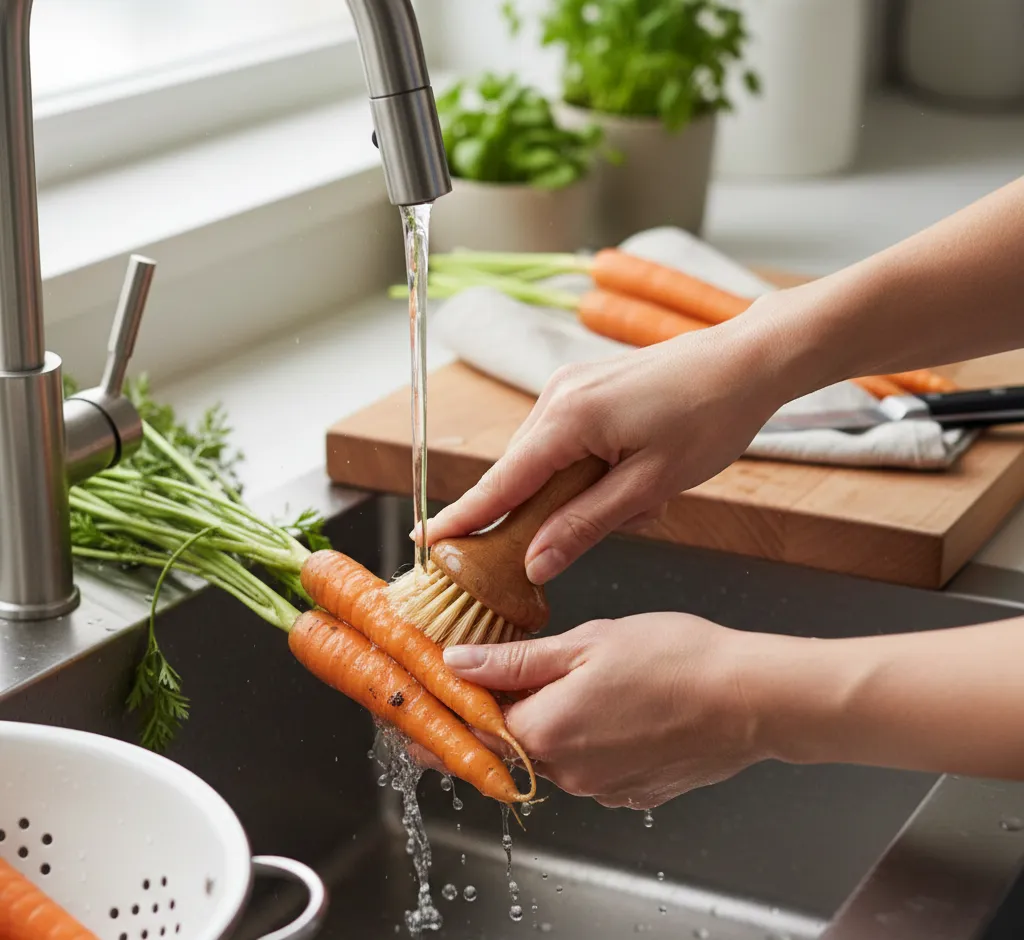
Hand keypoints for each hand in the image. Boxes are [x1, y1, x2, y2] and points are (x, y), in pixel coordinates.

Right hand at [419, 312, 793, 585]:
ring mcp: (570, 385)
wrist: (749, 361)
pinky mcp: (587, 385)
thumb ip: (585, 525)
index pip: (500, 483)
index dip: (464, 518)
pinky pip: (568, 439)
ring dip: (582, 490)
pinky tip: (637, 470)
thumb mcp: (650, 486)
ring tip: (646, 493)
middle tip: (612, 520)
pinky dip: (591, 466)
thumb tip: (535, 564)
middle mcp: (557, 396)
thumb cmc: (710, 420)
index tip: (426, 541)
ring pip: (548, 460)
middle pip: (522, 474)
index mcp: (567, 419)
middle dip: (552, 510)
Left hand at [433, 613, 776, 808]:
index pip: (473, 728)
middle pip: (512, 742)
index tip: (414, 711)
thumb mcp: (586, 644)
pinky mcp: (633, 791)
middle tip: (497, 678)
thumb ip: (515, 661)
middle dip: (501, 711)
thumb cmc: (677, 660)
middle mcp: (568, 772)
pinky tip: (614, 705)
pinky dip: (587, 739)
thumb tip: (458, 662)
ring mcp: (602, 787)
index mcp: (546, 731)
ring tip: (581, 679)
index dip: (444, 712)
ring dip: (549, 722)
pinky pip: (590, 765)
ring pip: (553, 753)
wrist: (752, 698)